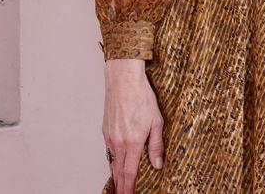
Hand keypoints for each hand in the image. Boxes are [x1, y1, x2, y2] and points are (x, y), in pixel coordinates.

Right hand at [103, 59, 164, 193]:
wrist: (123, 82)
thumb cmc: (142, 98)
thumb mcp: (157, 121)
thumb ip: (156, 145)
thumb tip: (157, 165)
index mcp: (133, 141)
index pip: (130, 171)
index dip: (130, 186)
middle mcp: (119, 142)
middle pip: (119, 171)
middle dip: (121, 186)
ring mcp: (110, 137)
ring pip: (113, 162)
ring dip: (116, 175)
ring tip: (120, 186)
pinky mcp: (106, 131)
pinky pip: (109, 152)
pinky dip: (112, 162)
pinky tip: (116, 165)